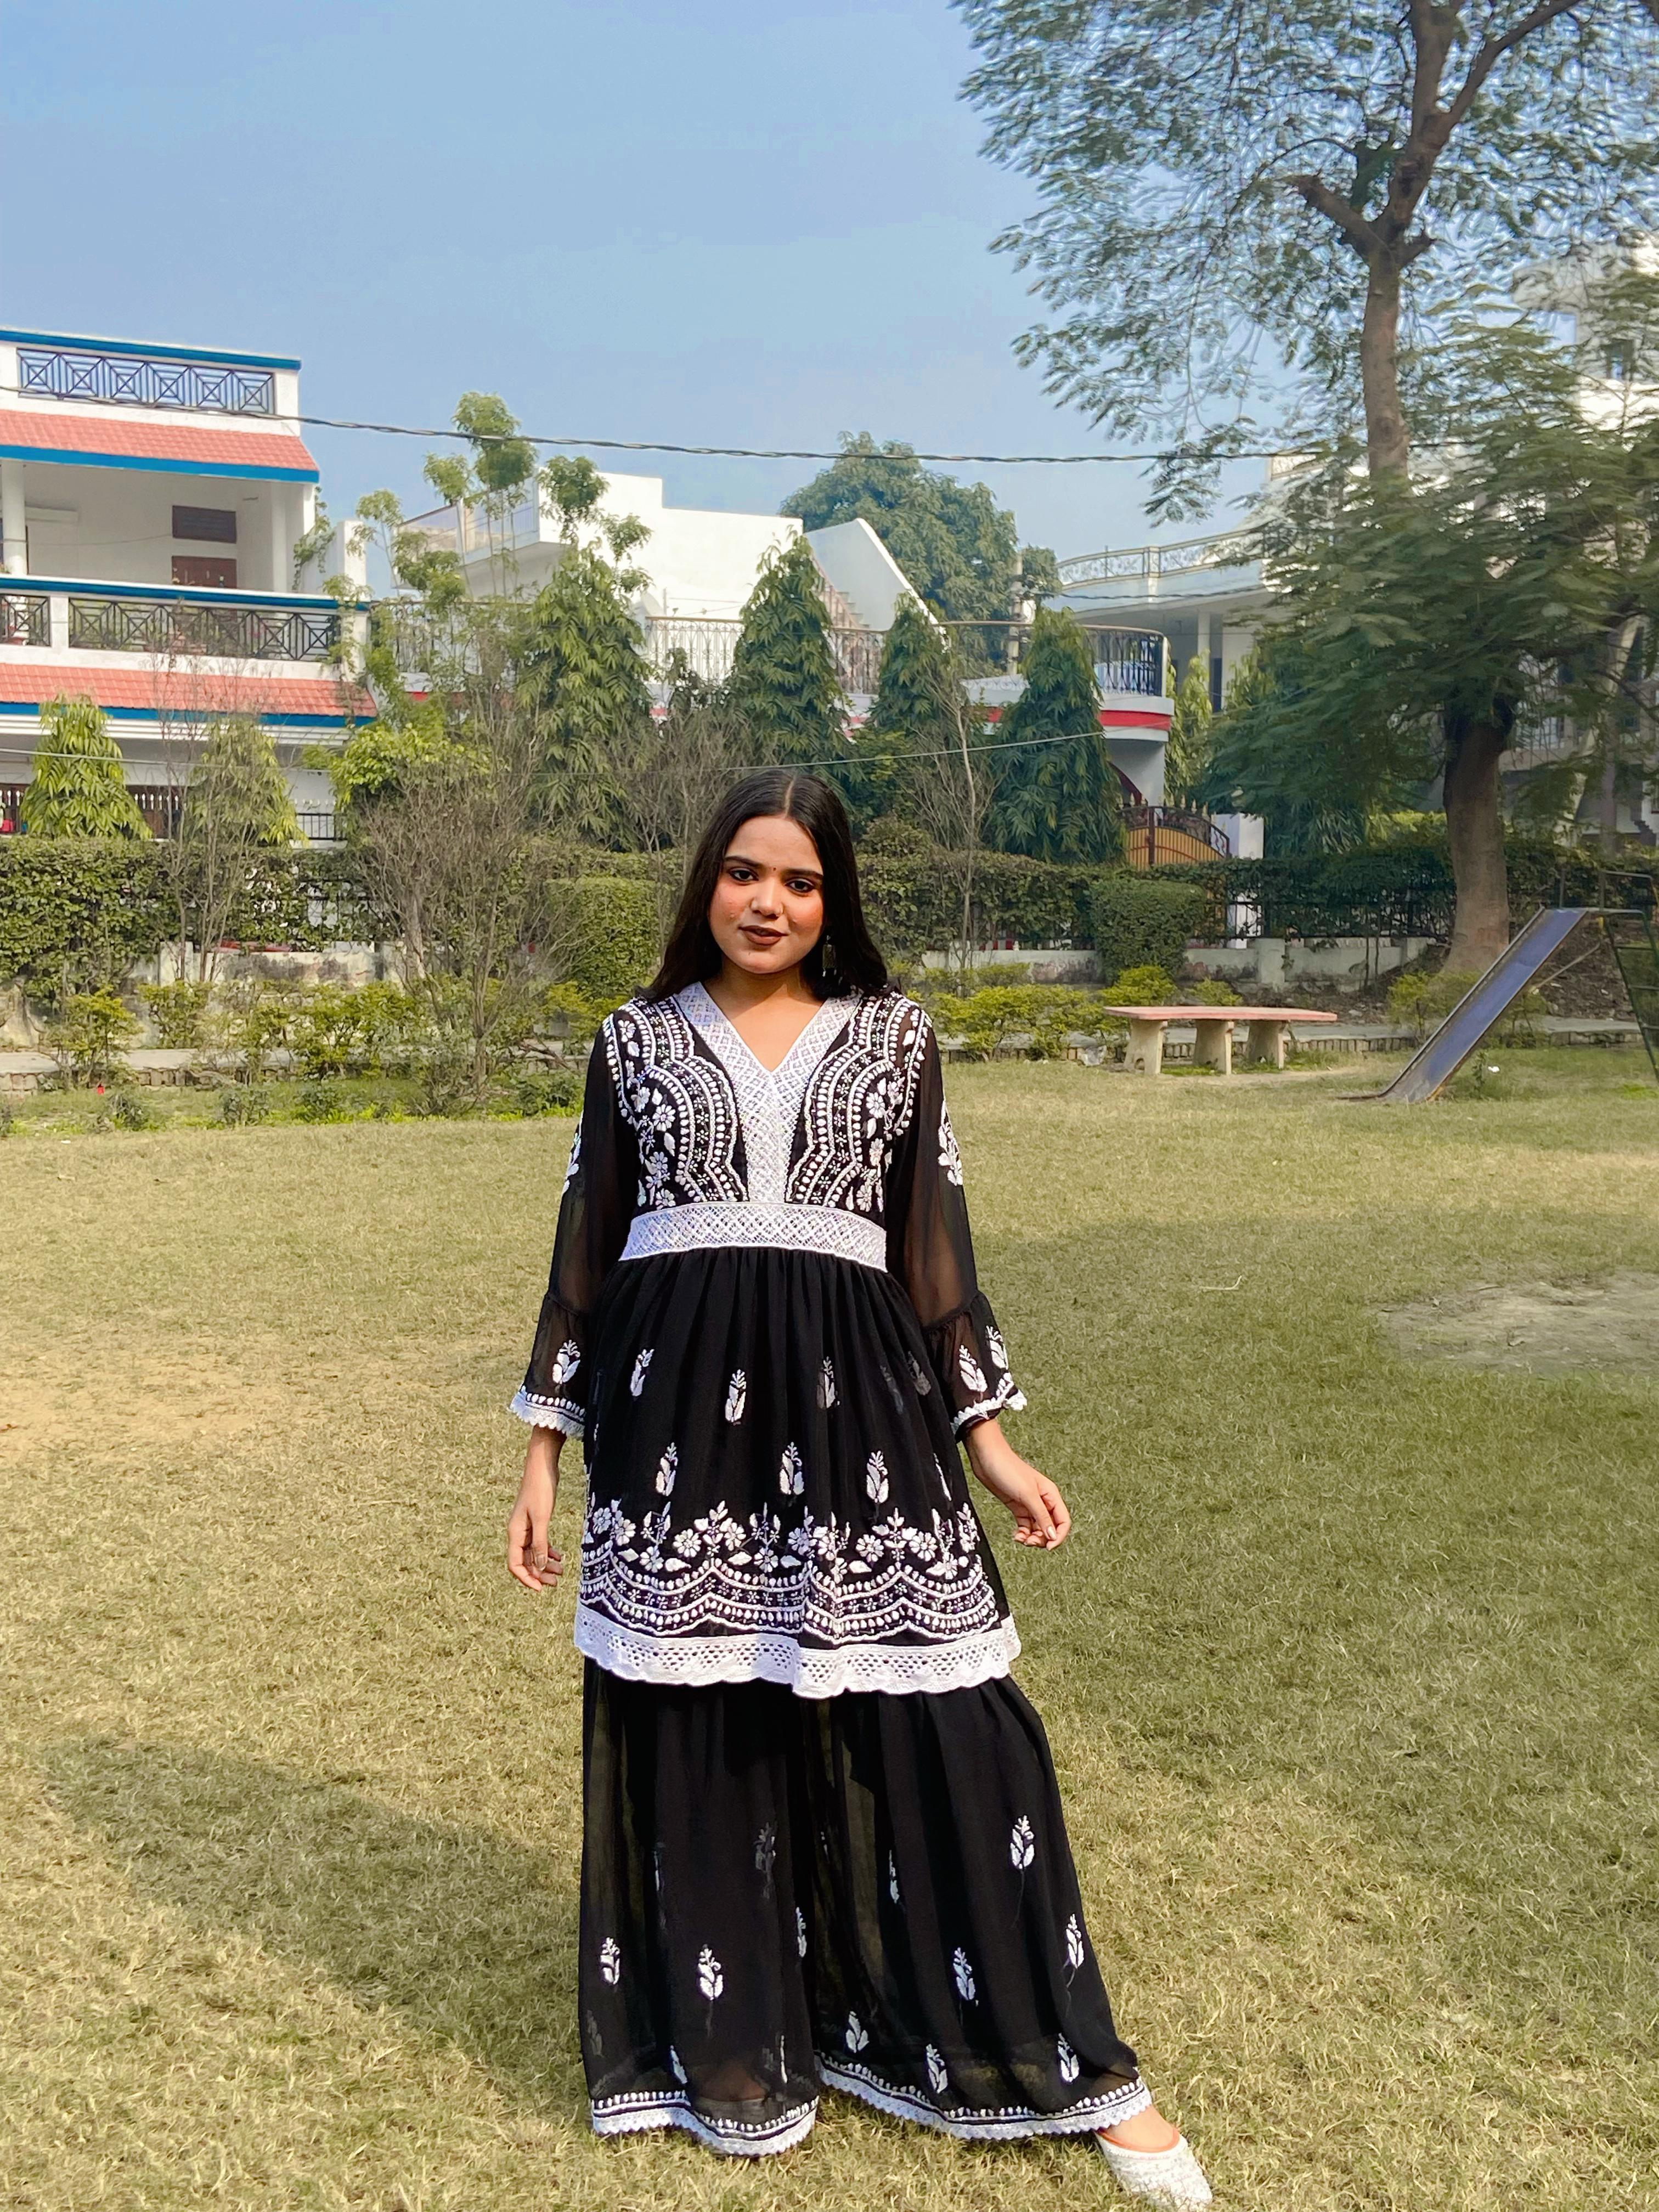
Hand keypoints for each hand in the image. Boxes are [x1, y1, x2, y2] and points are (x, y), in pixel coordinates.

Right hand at [507, 1428, 563, 1591]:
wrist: (542, 1467)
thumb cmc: (540, 1490)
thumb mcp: (541, 1518)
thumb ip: (540, 1543)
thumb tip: (540, 1567)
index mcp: (515, 1533)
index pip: (515, 1564)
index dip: (526, 1578)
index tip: (540, 1589)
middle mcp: (518, 1532)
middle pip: (525, 1561)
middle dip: (539, 1574)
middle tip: (556, 1582)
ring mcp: (527, 1527)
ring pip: (534, 1553)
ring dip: (546, 1564)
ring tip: (562, 1571)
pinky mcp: (536, 1521)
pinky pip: (540, 1542)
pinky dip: (548, 1551)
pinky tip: (560, 1556)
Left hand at [963, 1419, 1070, 1548]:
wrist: (987, 1458)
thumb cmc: (1008, 1468)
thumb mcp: (1027, 1494)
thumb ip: (1041, 1516)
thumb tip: (1052, 1536)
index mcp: (1051, 1494)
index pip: (1063, 1521)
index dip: (1058, 1536)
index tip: (1048, 1547)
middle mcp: (1043, 1500)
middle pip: (1051, 1527)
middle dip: (1042, 1538)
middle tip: (1030, 1542)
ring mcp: (1029, 1504)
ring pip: (1038, 1528)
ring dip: (1032, 1538)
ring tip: (1021, 1539)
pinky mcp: (1017, 1506)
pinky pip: (1025, 1526)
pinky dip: (1022, 1533)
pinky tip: (1016, 1535)